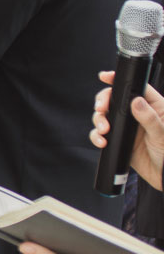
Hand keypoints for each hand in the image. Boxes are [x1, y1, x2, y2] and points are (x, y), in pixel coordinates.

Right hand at [91, 71, 163, 192]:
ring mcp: (126, 127)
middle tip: (100, 109)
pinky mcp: (117, 140)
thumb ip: (149, 118)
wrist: (163, 176)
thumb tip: (135, 100)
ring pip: (104, 116)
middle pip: (114, 99)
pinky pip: (100, 134)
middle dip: (103, 101)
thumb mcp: (162, 134)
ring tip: (103, 130)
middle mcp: (136, 114)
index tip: (105, 76)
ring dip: (98, 121)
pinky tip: (101, 141)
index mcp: (152, 107)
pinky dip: (96, 136)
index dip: (119, 80)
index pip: (135, 88)